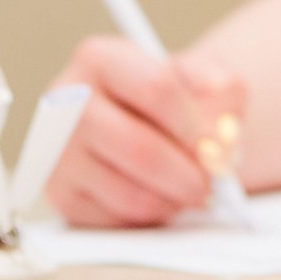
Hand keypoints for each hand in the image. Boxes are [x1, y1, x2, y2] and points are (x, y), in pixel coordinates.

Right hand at [44, 36, 247, 227]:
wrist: (146, 122)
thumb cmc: (175, 97)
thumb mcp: (205, 76)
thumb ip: (223, 92)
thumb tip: (217, 136)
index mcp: (99, 58)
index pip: (156, 89)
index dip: (195, 124)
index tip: (216, 144)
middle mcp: (66, 102)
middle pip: (140, 149)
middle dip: (189, 173)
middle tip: (212, 182)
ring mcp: (57, 151)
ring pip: (130, 194)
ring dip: (174, 200)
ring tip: (190, 187)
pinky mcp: (61, 195)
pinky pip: (117, 221)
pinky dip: (151, 217)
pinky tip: (162, 196)